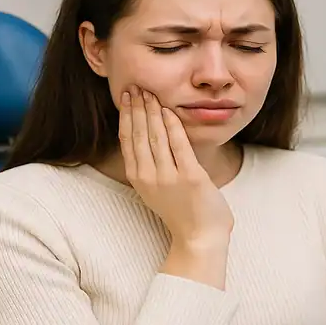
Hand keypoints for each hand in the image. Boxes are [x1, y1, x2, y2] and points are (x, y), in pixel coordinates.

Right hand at [119, 87, 234, 246]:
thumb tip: (148, 137)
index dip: (125, 116)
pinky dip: (173, 126)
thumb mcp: (157, 188)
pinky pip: (179, 146)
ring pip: (155, 136)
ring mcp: (169, 177)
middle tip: (136, 86)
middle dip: (137, 107)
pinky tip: (169, 111)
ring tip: (150, 92)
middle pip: (139, 134)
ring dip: (152, 111)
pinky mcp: (190, 177)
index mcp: (138, 178)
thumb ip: (151, 165)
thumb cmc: (182, 212)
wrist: (199, 238)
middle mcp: (149, 176)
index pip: (127, 139)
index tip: (125, 97)